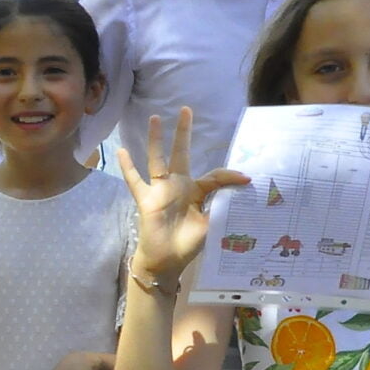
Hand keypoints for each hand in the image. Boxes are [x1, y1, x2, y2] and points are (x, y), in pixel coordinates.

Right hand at [116, 110, 248, 287]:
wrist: (168, 260)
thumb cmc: (189, 242)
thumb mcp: (213, 221)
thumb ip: (223, 201)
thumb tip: (245, 182)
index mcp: (197, 191)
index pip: (214, 176)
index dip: (231, 177)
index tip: (248, 178)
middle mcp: (178, 186)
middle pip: (181, 153)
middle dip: (183, 132)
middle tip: (185, 109)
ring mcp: (160, 191)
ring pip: (157, 159)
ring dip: (155, 139)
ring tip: (154, 118)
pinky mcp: (146, 199)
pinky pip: (135, 181)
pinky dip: (128, 167)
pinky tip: (121, 151)